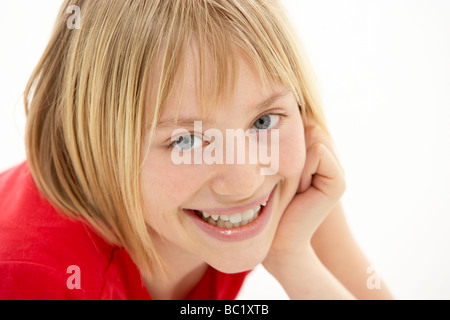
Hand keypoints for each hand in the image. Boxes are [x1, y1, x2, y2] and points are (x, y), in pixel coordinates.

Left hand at [264, 117, 345, 268]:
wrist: (278, 239)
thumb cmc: (268, 202)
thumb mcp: (272, 165)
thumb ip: (282, 138)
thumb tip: (284, 105)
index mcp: (313, 153)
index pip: (302, 119)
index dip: (283, 136)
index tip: (275, 167)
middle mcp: (328, 158)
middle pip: (307, 123)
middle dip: (289, 147)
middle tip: (285, 178)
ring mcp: (336, 169)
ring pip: (312, 134)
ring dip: (293, 159)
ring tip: (291, 184)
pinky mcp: (338, 181)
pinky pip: (318, 151)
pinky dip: (302, 168)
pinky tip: (299, 190)